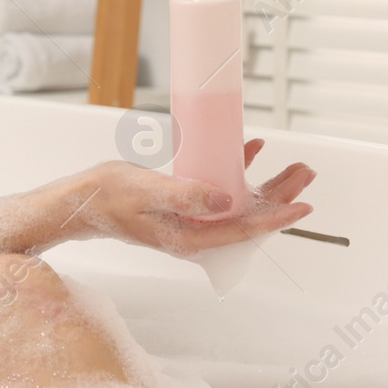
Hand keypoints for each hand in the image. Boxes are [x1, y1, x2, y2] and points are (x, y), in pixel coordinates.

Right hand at [72, 139, 314, 257]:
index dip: (277, 217)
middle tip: (306, 172)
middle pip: (249, 216)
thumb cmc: (108, 196)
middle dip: (281, 196)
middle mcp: (196, 232)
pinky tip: (251, 150)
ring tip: (293, 166)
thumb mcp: (147, 191)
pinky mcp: (185, 205)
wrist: (81, 200)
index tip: (304, 206)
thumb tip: (228, 200)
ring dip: (267, 185)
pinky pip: (220, 190)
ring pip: (240, 203)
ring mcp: (191, 219)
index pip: (243, 228)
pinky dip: (238, 171)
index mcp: (190, 237)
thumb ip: (186, 196)